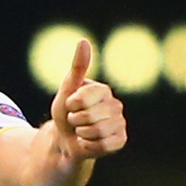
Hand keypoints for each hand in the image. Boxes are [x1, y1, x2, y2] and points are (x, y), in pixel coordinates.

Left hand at [50, 39, 126, 159]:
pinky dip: (90, 145)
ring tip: (81, 131)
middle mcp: (116, 105)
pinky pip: (104, 145)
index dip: (72, 104)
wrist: (65, 139)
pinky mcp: (120, 140)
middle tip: (75, 120)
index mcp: (103, 90)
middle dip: (75, 120)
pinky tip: (89, 141)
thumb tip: (84, 40)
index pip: (84, 97)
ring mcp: (120, 123)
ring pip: (98, 131)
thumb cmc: (65, 112)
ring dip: (82, 134)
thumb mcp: (67, 89)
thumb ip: (77, 67)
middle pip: (90, 116)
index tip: (71, 105)